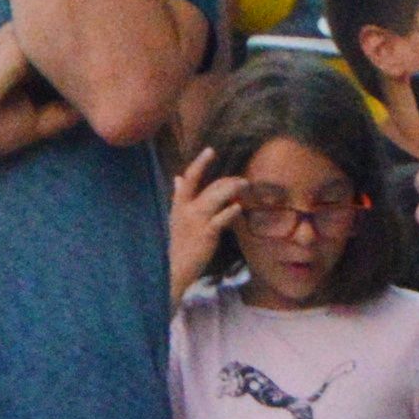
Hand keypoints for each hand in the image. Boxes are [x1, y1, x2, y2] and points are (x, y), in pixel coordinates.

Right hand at [165, 155, 240, 286]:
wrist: (173, 268)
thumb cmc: (178, 243)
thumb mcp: (175, 218)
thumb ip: (179, 197)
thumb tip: (177, 178)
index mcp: (178, 204)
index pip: (189, 178)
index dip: (200, 163)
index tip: (211, 150)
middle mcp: (187, 209)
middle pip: (211, 186)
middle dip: (229, 181)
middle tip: (243, 181)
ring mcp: (197, 221)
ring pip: (218, 196)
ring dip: (233, 189)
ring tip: (245, 186)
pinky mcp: (206, 233)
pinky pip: (222, 217)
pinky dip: (232, 211)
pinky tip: (238, 208)